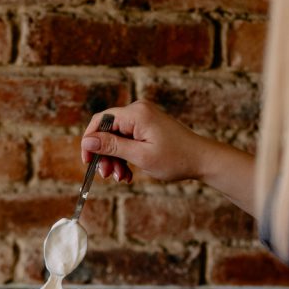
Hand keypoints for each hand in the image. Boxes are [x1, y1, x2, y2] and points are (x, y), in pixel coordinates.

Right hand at [81, 100, 215, 183]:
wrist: (202, 159)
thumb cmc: (175, 159)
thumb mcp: (140, 156)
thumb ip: (112, 147)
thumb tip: (87, 142)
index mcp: (136, 114)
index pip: (100, 121)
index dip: (90, 141)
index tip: (88, 162)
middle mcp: (138, 110)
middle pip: (108, 130)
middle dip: (105, 154)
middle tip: (107, 176)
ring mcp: (144, 117)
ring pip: (117, 138)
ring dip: (115, 159)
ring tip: (121, 177)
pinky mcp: (148, 126)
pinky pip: (128, 139)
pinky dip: (125, 156)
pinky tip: (128, 173)